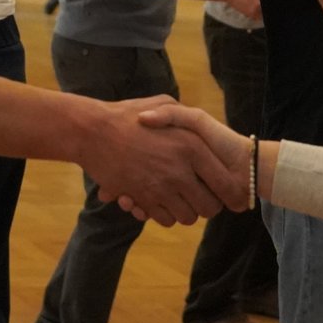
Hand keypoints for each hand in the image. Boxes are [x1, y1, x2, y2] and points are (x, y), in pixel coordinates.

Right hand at [75, 98, 240, 225]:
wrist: (91, 131)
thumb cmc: (125, 114)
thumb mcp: (162, 102)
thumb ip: (183, 115)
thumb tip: (195, 127)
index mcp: (192, 146)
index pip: (225, 183)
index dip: (231, 194)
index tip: (230, 198)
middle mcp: (180, 170)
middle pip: (209, 207)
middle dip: (208, 206)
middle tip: (201, 198)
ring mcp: (161, 187)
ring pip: (187, 217)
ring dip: (185, 212)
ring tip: (179, 200)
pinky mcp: (142, 199)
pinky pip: (164, 219)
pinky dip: (164, 215)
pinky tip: (160, 202)